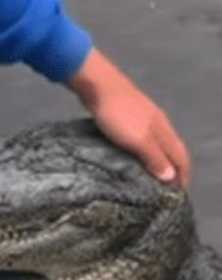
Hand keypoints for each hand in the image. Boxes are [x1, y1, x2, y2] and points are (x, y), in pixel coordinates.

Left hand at [66, 48, 187, 186]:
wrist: (96, 84)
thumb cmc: (117, 114)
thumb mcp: (137, 139)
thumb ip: (154, 157)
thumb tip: (171, 177)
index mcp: (163, 130)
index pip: (181, 157)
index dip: (182, 176)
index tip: (178, 194)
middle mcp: (158, 123)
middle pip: (171, 150)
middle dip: (172, 169)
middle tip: (164, 188)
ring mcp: (142, 117)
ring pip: (156, 142)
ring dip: (156, 159)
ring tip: (148, 175)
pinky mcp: (126, 114)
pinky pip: (140, 136)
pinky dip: (141, 149)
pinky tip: (130, 154)